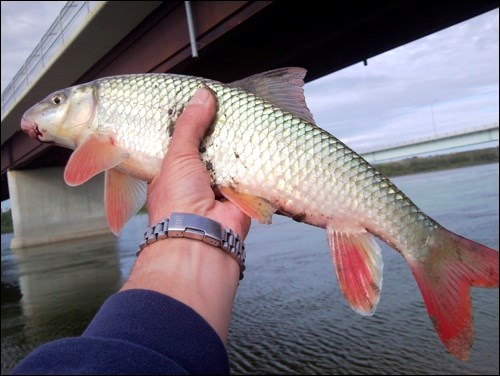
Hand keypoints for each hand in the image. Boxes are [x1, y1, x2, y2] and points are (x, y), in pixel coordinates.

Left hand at [122, 88, 249, 341]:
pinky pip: (249, 171)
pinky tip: (260, 137)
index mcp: (173, 169)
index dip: (193, 121)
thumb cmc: (177, 200)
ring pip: (231, 157)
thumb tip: (203, 94)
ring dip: (236, 144)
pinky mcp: (241, 192)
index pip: (184, 139)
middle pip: (210, 146)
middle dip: (218, 130)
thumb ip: (190, 125)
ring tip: (246, 115)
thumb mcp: (177, 155)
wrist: (202, 240)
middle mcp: (196, 177)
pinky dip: (253, 159)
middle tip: (228, 103)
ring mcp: (219, 185)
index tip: (203, 100)